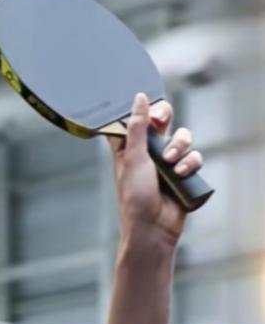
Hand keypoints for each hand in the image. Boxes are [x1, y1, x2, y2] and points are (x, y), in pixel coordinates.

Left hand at [109, 92, 203, 246]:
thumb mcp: (133, 157)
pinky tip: (181, 174)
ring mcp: (167, 162)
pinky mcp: (183, 173)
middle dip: (164, 119)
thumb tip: (139, 98)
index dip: (143, 110)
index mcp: (128, 146)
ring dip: (179, 146)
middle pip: (162, 121)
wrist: (153, 225)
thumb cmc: (135, 194)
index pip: (136, 118)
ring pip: (182, 138)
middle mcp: (147, 151)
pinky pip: (194, 157)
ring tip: (170, 162)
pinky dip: (189, 163)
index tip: (143, 108)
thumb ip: (137, 127)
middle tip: (161, 121)